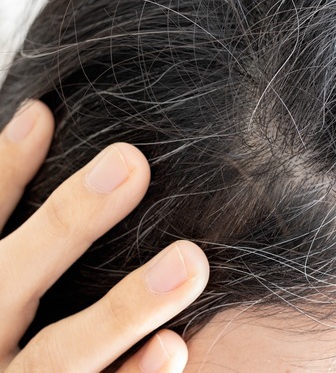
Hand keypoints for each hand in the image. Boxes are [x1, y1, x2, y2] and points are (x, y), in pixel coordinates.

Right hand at [0, 100, 208, 371]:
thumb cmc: (1, 327)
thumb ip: (1, 202)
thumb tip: (37, 114)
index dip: (1, 173)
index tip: (48, 115)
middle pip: (7, 282)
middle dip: (67, 223)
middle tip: (131, 162)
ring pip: (58, 357)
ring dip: (123, 310)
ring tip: (189, 261)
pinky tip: (173, 346)